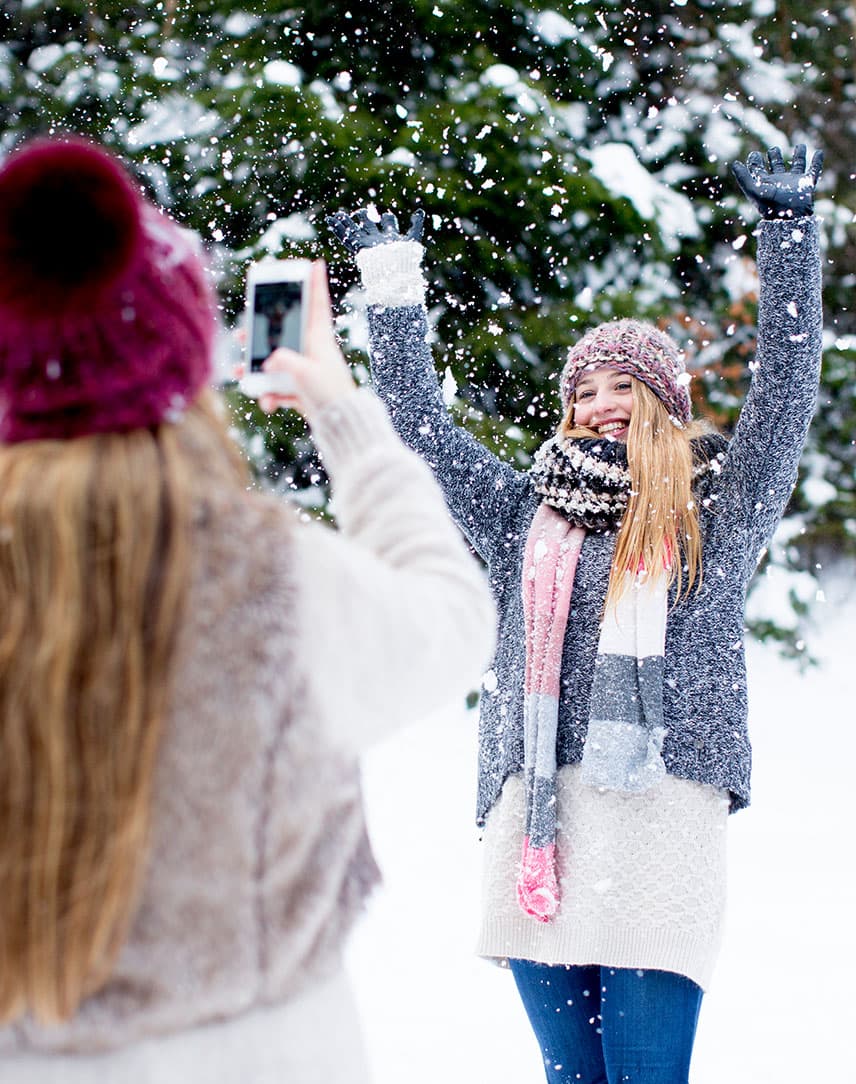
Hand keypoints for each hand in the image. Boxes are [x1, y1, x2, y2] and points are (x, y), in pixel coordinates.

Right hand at [257, 261, 354, 417]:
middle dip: (260, 335)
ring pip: (276, 363)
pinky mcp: (302, 390)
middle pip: (284, 334)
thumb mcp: (303, 372)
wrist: (341, 425)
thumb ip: (282, 360)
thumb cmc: (328, 393)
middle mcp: (313, 351)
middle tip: (243, 333)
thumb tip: (268, 362)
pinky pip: (280, 388)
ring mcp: (307, 370)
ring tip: (241, 372)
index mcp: (319, 338)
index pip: (317, 304)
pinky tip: (268, 405)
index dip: (316, 283)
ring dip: (257, 370)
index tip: (316, 263)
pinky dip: (271, 396)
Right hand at [326, 208, 424, 254]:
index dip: (387, 218)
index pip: (387, 224)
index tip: (386, 215)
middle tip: (359, 212)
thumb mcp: (413, 239)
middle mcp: (378, 241)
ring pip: (354, 231)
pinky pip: (346, 238)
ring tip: (337, 214)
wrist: (395, 275)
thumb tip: (421, 211)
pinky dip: (338, 229)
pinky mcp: (359, 249)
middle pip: (369, 226)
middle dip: (364, 218)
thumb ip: (416, 225)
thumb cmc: (405, 260)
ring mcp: (367, 245)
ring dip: (346, 222)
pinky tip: (330, 221)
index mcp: (391, 238)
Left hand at [731, 144, 822, 218]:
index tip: (754, 154)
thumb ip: (744, 177)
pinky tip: (819, 153)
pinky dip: (817, 162)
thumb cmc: (769, 206)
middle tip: (773, 149)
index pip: (759, 169)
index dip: (755, 161)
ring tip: (801, 146)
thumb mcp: (754, 190)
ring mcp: (794, 182)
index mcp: (766, 183)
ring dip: (799, 155)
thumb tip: (734, 163)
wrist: (789, 219)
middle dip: (775, 157)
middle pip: (777, 166)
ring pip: (797, 165)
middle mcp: (779, 182)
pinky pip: (814, 171)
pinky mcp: (807, 184)